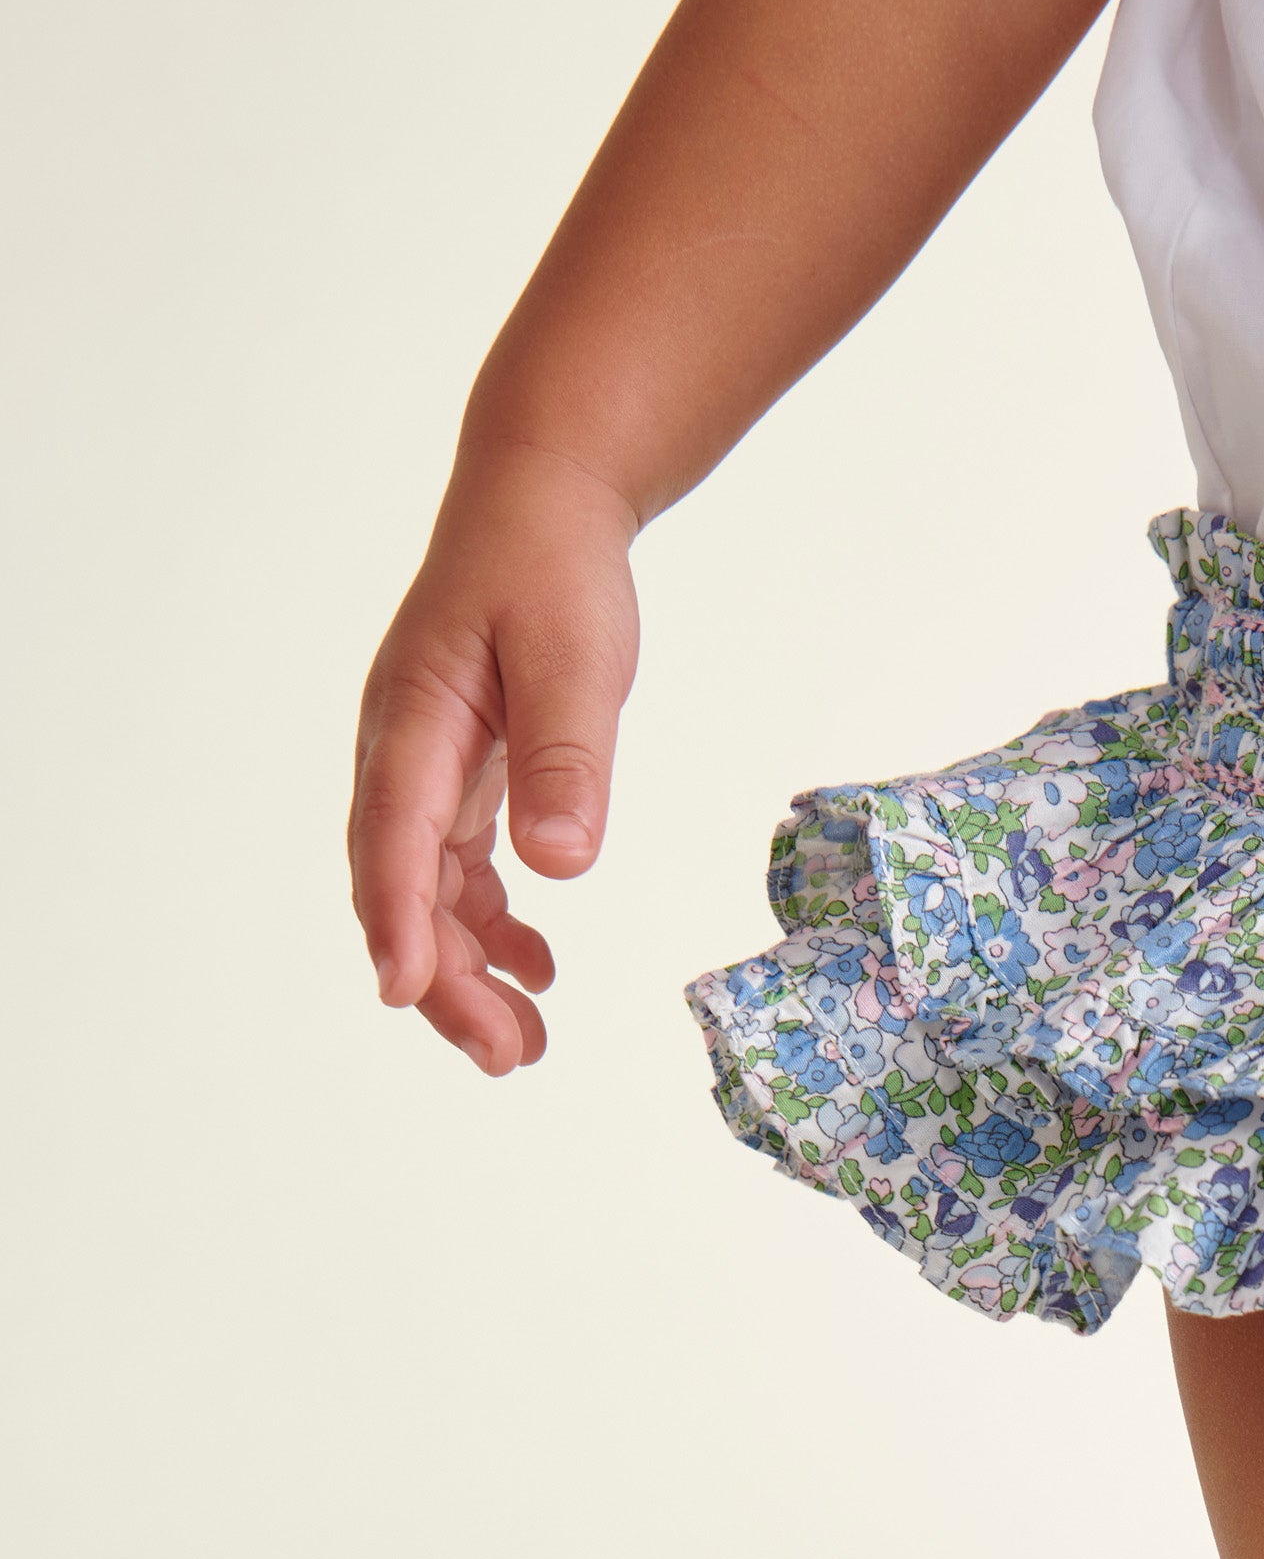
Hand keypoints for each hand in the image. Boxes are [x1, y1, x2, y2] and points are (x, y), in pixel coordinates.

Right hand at [348, 447, 640, 1073]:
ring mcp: (426, 767)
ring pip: (428, 892)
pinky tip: (537, 967)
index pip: (394, 836)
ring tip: (525, 1042)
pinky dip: (491, 926)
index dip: (399, 920)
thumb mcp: (574, 657)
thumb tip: (559, 861)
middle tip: (508, 1056)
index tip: (407, 993)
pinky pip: (457, 869)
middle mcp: (404, 752)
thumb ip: (566, 758)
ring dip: (467, 971)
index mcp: (417, 719)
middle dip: (444, 980)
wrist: (541, 502)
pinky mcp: (458, 773)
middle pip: (401, 887)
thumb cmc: (552, 568)